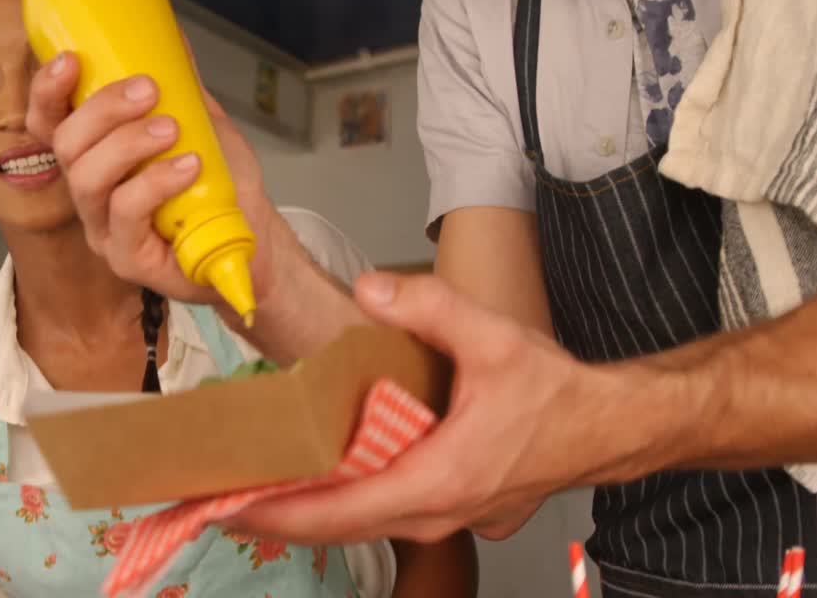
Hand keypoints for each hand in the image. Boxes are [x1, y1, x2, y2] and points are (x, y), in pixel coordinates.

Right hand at [25, 50, 297, 310]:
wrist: (254, 238)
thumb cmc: (218, 188)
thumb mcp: (200, 127)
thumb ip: (181, 89)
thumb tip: (174, 39)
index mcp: (96, 159)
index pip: (51, 123)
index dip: (48, 91)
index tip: (71, 59)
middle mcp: (91, 196)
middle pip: (67, 146)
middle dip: (103, 110)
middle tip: (148, 90)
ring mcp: (105, 231)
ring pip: (88, 179)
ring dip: (128, 144)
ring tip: (171, 129)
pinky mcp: (127, 260)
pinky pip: (126, 214)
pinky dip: (155, 183)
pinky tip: (188, 167)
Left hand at [225, 272, 614, 543]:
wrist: (605, 429)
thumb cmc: (555, 395)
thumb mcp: (493, 337)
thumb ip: (429, 307)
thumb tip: (369, 288)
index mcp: (438, 478)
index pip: (338, 512)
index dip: (275, 512)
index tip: (222, 506)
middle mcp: (435, 512)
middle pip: (335, 528)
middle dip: (271, 515)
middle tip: (210, 496)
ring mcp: (443, 520)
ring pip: (357, 527)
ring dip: (303, 513)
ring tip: (249, 489)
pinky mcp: (449, 512)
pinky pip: (381, 518)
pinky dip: (339, 507)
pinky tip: (314, 481)